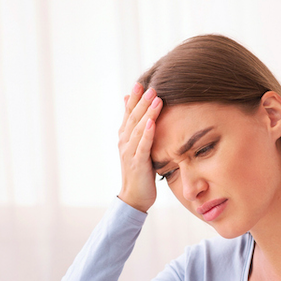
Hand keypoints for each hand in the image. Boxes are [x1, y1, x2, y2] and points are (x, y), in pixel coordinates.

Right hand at [117, 83, 161, 212]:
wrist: (134, 197)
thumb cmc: (139, 172)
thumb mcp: (137, 148)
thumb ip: (136, 129)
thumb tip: (131, 109)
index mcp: (124, 137)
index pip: (128, 114)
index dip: (134, 98)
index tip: (140, 83)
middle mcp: (124, 142)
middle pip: (133, 117)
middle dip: (141, 101)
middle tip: (151, 86)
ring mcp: (129, 153)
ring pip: (137, 128)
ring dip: (146, 112)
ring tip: (156, 98)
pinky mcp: (137, 163)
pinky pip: (143, 146)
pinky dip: (147, 133)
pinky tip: (152, 123)